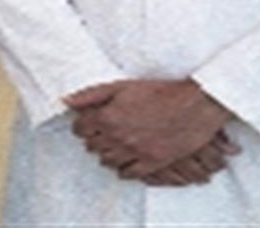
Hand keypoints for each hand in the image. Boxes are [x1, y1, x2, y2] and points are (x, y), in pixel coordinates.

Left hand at [65, 79, 233, 179]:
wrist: (193, 105)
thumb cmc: (158, 91)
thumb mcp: (121, 86)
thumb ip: (91, 95)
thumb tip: (66, 100)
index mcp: (108, 117)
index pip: (80, 129)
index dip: (81, 126)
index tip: (86, 124)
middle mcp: (118, 137)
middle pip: (92, 146)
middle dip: (92, 139)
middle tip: (99, 134)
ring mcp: (135, 152)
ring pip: (108, 161)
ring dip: (106, 154)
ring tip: (111, 147)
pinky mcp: (153, 162)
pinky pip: (129, 173)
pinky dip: (123, 169)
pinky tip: (125, 162)